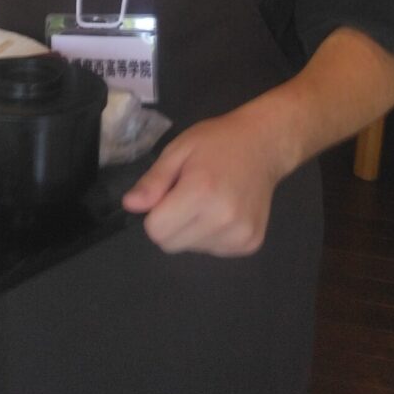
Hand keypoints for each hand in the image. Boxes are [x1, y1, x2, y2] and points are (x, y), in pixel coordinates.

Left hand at [121, 108, 289, 256]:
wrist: (264, 145)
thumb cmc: (217, 142)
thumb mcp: (177, 151)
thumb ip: (152, 181)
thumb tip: (130, 205)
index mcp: (201, 192)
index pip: (156, 231)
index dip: (154, 213)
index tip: (167, 194)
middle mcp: (223, 219)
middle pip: (170, 244)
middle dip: (170, 224)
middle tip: (186, 196)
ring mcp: (240, 234)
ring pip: (191, 249)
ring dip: (191, 230)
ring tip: (207, 201)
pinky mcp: (251, 243)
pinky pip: (213, 250)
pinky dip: (210, 235)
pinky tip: (222, 211)